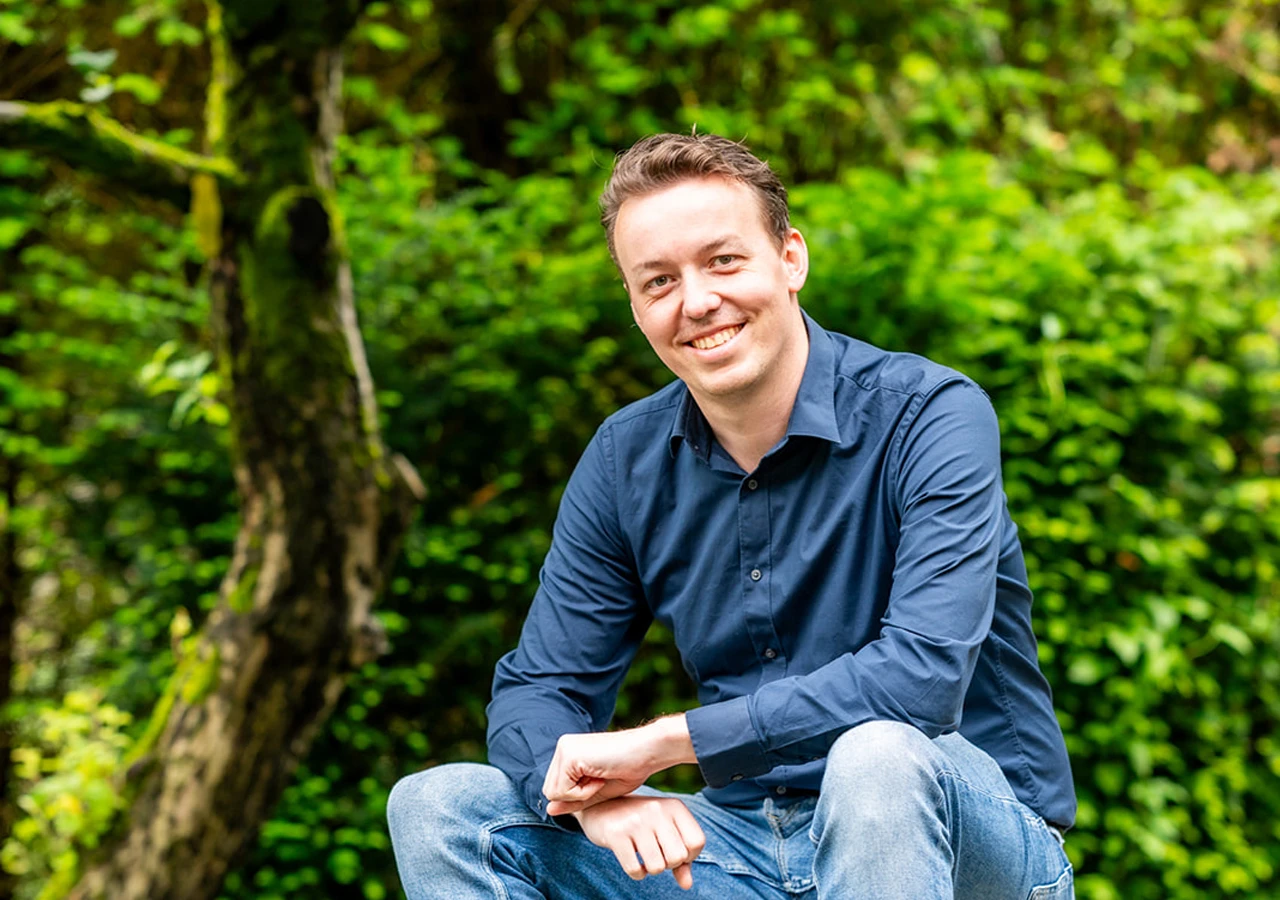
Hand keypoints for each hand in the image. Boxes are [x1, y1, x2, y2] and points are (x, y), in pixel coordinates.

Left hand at [542, 716, 696, 815]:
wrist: (648, 751)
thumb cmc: (628, 769)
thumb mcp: (596, 791)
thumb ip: (572, 800)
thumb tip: (548, 811)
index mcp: (568, 752)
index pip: (555, 789)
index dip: (578, 796)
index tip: (600, 782)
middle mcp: (562, 747)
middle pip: (550, 791)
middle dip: (576, 796)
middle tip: (600, 782)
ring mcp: (564, 749)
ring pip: (553, 793)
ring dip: (580, 795)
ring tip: (600, 779)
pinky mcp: (569, 755)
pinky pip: (563, 791)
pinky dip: (584, 793)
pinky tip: (600, 777)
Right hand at [575, 795, 706, 889]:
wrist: (602, 807)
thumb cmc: (641, 823)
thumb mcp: (665, 833)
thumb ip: (681, 858)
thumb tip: (687, 884)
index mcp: (674, 806)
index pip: (697, 842)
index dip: (688, 855)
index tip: (673, 850)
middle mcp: (657, 809)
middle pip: (678, 857)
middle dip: (669, 863)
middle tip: (657, 853)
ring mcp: (636, 821)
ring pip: (657, 867)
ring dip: (651, 868)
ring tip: (644, 855)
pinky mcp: (616, 833)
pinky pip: (635, 870)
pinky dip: (636, 873)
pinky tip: (632, 859)